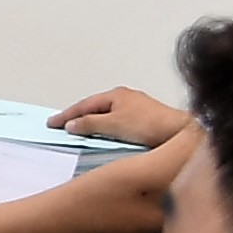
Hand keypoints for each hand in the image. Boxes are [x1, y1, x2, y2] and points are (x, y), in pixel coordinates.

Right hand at [51, 87, 185, 147]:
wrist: (180, 133)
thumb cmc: (150, 125)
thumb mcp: (112, 125)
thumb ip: (89, 124)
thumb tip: (72, 125)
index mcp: (116, 95)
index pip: (84, 105)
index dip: (66, 115)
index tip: (52, 123)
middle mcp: (127, 98)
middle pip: (96, 108)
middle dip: (79, 117)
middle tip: (63, 126)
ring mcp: (137, 109)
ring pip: (108, 116)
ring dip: (94, 124)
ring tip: (82, 133)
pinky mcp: (146, 122)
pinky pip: (118, 123)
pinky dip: (107, 129)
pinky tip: (107, 137)